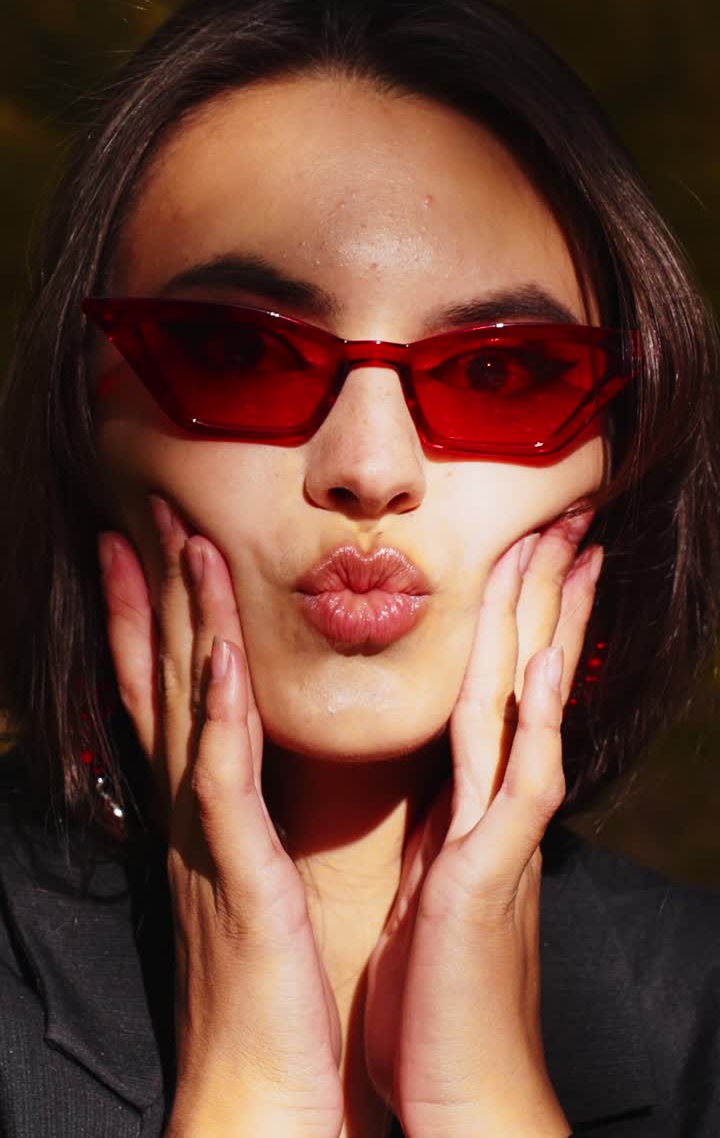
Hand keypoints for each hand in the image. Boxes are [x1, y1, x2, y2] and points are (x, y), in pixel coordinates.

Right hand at [98, 497, 343, 1137]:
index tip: (150, 555)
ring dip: (185, 621)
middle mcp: (189, 814)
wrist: (258, 1092)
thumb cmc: (269, 992)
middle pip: (165, 683)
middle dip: (157, 596)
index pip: (170, 698)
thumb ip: (247, 824)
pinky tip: (222, 647)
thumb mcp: (254, 887)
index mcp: (202, 817)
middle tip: (151, 516)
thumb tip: (250, 775)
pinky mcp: (234, 870)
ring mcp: (205, 838)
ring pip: (189, 706)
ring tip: (182, 544)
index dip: (155, 623)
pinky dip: (220, 705)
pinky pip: (222, 772)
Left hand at [364, 511, 601, 1137]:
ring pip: (526, 706)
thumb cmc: (438, 1000)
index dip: (513, 617)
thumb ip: (447, 834)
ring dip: (544, 627)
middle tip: (565, 520)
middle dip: (543, 595)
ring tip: (564, 551)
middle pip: (522, 676)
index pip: (498, 686)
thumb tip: (445, 795)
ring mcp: (503, 834)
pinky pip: (518, 782)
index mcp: (474, 806)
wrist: (466, 1093)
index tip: (524, 552)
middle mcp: (498, 806)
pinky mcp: (489, 874)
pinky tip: (538, 667)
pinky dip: (531, 723)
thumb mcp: (437, 894)